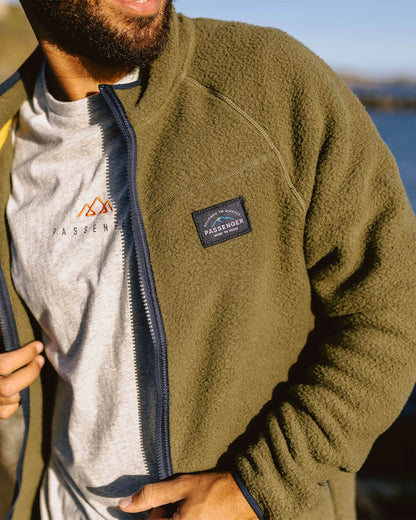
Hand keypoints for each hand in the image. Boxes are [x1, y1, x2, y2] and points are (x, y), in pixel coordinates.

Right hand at [0, 341, 43, 418]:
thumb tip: (6, 326)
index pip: (4, 365)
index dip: (25, 354)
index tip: (37, 345)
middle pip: (9, 387)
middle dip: (29, 372)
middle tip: (39, 359)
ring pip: (10, 399)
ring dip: (25, 383)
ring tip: (34, 367)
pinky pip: (5, 412)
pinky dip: (15, 402)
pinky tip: (19, 388)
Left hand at [118, 471, 257, 519]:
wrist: (246, 497)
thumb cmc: (214, 490)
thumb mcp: (181, 487)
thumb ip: (151, 495)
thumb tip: (124, 504)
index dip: (156, 513)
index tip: (166, 504)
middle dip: (166, 515)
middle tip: (179, 502)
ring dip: (177, 516)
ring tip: (191, 506)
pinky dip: (186, 516)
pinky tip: (198, 510)